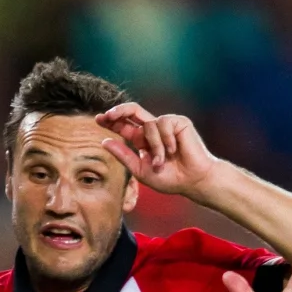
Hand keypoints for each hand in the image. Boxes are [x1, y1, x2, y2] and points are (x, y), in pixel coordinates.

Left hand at [97, 102, 216, 196]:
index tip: (98, 119)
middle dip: (119, 111)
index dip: (111, 121)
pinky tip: (175, 151)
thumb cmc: (169, 178)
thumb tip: (105, 142)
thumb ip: (124, 156)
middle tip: (108, 116)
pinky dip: (166, 140)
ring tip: (162, 161)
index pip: (124, 126)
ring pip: (149, 124)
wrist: (192, 181)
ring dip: (154, 145)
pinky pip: (163, 124)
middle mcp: (153, 129)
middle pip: (132, 110)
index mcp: (143, 140)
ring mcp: (166, 124)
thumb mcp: (140, 169)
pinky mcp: (179, 122)